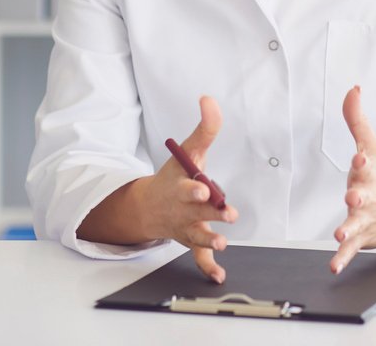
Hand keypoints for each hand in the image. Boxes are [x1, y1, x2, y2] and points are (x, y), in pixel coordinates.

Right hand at [144, 95, 238, 282]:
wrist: (149, 205)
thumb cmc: (174, 175)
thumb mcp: (187, 150)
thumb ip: (204, 128)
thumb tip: (209, 99)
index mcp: (180, 185)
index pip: (187, 186)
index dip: (195, 188)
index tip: (202, 188)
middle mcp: (182, 209)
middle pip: (197, 212)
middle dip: (210, 213)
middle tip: (226, 214)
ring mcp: (186, 227)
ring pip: (197, 236)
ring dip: (208, 241)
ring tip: (221, 244)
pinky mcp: (191, 241)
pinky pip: (198, 257)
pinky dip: (207, 267)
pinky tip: (218, 275)